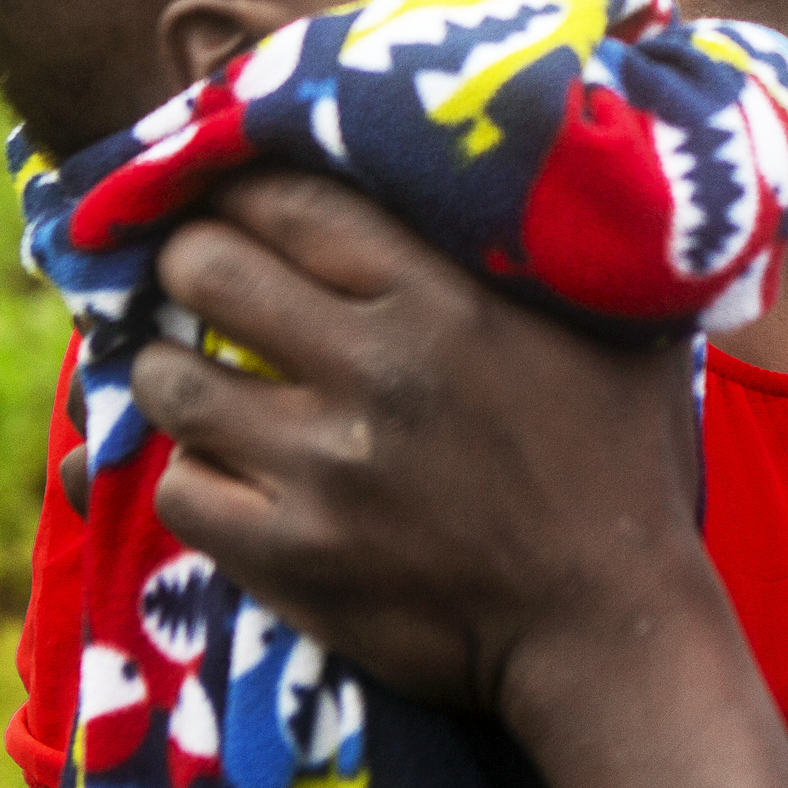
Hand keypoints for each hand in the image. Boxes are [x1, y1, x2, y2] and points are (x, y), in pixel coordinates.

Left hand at [133, 172, 696, 708]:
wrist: (606, 624)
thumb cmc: (621, 461)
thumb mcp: (618, 322)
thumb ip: (558, 243)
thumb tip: (529, 163)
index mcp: (442, 298)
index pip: (290, 200)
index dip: (240, 184)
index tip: (231, 191)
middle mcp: (372, 370)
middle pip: (209, 270)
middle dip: (188, 259)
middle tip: (197, 269)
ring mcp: (322, 470)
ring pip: (172, 382)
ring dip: (167, 364)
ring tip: (185, 363)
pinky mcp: (292, 558)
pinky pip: (182, 490)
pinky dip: (191, 471)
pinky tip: (222, 464)